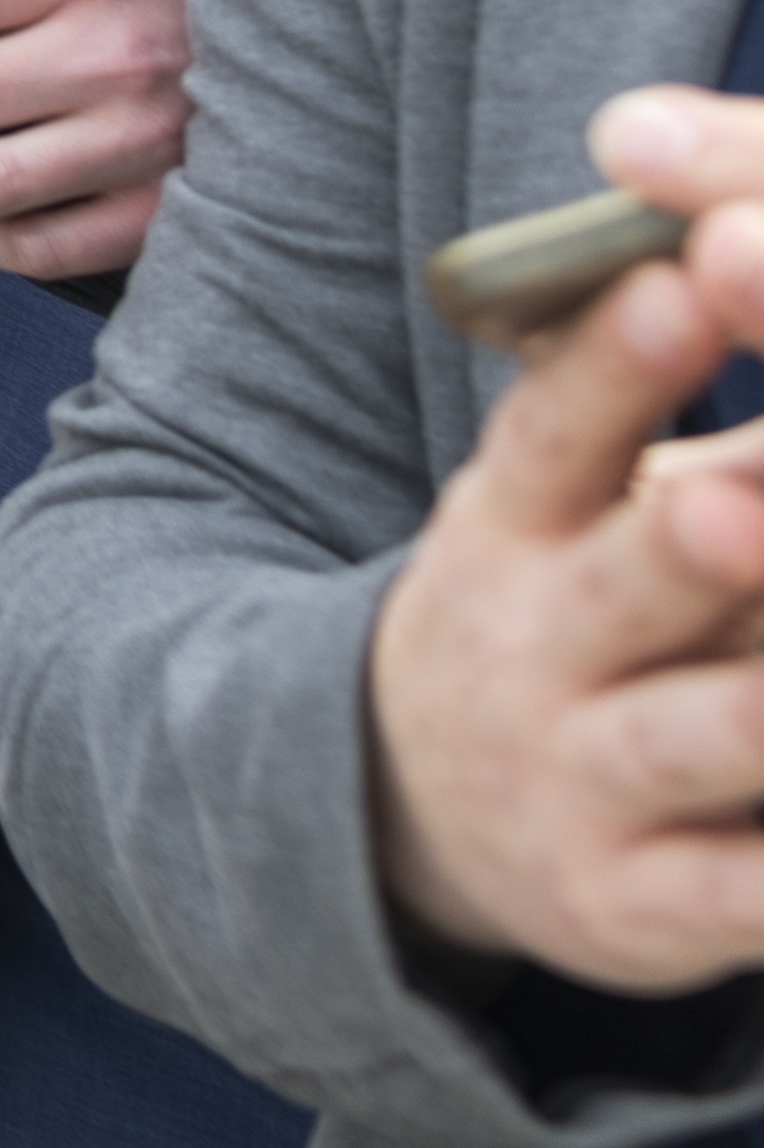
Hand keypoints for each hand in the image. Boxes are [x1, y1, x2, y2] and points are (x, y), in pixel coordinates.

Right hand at [363, 88, 763, 988]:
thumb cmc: (559, 610)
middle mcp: (532, 646)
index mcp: (514, 525)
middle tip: (742, 500)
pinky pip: (739, 904)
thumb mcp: (555, 498)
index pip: (556, 426)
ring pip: (691, 743)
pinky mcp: (640, 913)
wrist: (418, 811)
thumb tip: (734, 234)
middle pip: (625, 582)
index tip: (686, 276)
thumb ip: (637, 392)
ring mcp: (580, 782)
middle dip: (696, 539)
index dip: (619, 357)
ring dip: (758, 711)